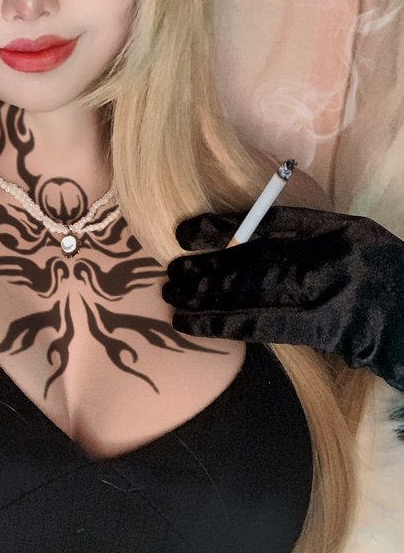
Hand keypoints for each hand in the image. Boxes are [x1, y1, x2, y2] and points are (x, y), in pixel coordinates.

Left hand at [161, 205, 403, 391]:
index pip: (273, 221)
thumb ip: (307, 241)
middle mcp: (335, 257)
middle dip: (209, 266)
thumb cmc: (382, 284)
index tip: (186, 230)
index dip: (226, 225)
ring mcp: (333, 295)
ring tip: (173, 299)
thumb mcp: (353, 246)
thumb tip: (242, 242)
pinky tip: (195, 326)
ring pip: (256, 292)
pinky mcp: (329, 331)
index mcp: (340, 229)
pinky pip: (266, 326)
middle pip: (258, 258)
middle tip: (171, 272)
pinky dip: (226, 325)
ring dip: (208, 297)